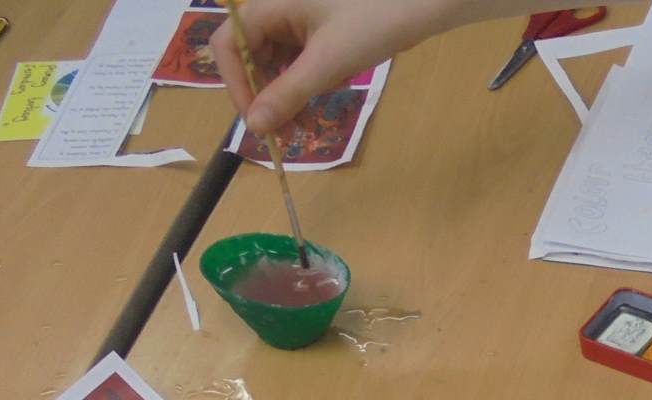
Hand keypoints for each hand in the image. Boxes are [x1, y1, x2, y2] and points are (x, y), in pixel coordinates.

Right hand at [212, 0, 451, 134]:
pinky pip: (300, 63)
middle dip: (264, 96)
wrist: (422, 4)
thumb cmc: (373, 22)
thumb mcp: (327, 62)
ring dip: (286, 97)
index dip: (236, 84)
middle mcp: (279, 10)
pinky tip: (322, 102)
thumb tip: (253, 126)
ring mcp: (301, 21)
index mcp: (271, 5)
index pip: (228, 45)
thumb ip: (288, 93)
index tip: (255, 121)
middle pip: (250, 57)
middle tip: (283, 134)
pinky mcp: (322, 33)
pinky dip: (307, 86)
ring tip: (303, 128)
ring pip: (276, 64)